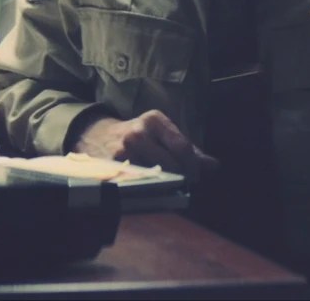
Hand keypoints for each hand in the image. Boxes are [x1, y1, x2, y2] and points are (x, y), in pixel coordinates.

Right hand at [73, 109, 219, 176]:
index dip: (194, 166)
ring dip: (164, 186)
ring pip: (155, 176)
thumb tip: (214, 165)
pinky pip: (137, 182)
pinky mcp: (112, 165)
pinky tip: (147, 188)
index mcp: (154, 120)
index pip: (182, 146)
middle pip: (170, 164)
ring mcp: (123, 149)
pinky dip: (146, 188)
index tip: (197, 177)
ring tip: (166, 187)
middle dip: (181, 178)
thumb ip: (187, 149)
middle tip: (184, 185)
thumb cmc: (137, 136)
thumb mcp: (161, 134)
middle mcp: (138, 132)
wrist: (95, 135)